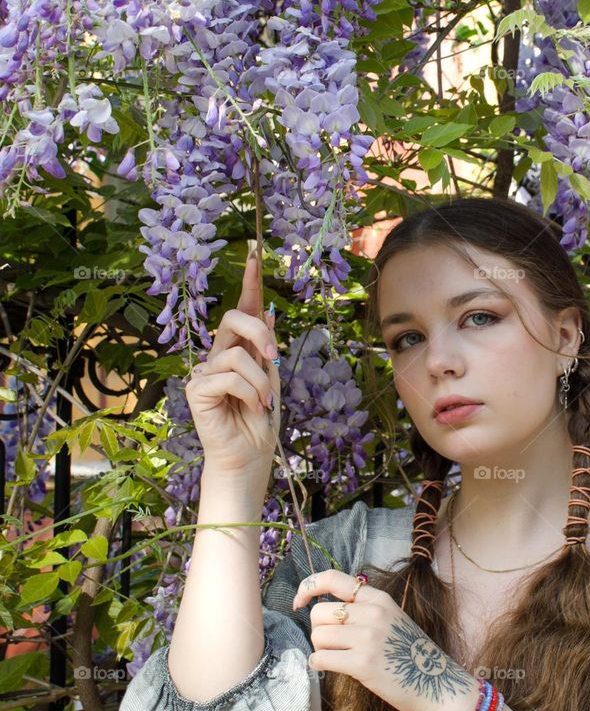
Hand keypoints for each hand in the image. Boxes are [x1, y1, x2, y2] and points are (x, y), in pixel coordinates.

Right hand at [185, 251, 280, 477]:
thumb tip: (266, 311)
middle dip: (259, 332)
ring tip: (262, 404)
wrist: (249, 456)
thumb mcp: (271, 380)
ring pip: (237, 354)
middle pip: (233, 317)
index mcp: (237, 349)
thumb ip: (265, 349)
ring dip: (261, 381)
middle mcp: (217, 354)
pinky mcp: (196, 388)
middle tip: (273, 358)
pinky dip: (249, 393)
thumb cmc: (259, 422)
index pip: (241, 309)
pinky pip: (228, 376)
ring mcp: (204, 370)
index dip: (248, 282)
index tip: (255, 253)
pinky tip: (250, 410)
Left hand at [294, 569, 478, 710]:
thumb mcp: (393, 619)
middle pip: (319, 613)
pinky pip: (320, 658)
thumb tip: (323, 612)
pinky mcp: (363, 664)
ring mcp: (368, 638)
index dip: (308, 587)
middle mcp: (373, 613)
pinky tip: (331, 668)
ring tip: (337, 657)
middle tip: (332, 644)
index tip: (299, 602)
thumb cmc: (411, 655)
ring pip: (317, 636)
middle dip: (318, 630)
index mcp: (379, 599)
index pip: (333, 579)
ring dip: (320, 649)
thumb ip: (363, 610)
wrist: (438, 685)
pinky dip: (318, 664)